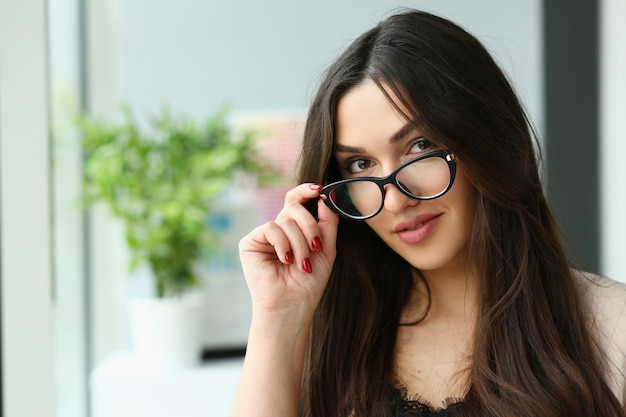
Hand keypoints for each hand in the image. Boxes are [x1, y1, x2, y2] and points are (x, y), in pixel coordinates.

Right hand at [239, 183, 338, 324]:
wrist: (293, 306)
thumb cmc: (309, 283)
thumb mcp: (326, 248)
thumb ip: (327, 221)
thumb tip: (325, 196)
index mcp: (294, 230)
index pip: (297, 202)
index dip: (306, 191)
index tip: (319, 188)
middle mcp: (278, 230)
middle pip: (294, 208)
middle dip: (310, 226)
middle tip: (316, 247)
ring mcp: (264, 236)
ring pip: (286, 219)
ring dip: (300, 243)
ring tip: (301, 264)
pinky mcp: (250, 242)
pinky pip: (271, 227)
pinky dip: (283, 243)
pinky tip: (285, 260)